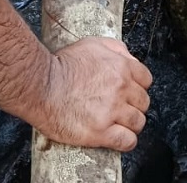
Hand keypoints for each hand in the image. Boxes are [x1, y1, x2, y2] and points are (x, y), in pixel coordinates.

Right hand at [34, 37, 151, 151]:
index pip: (146, 81)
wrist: (40, 85)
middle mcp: (121, 89)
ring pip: (138, 122)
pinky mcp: (100, 132)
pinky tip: (119, 139)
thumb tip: (130, 58)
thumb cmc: (61, 64)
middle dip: (134, 106)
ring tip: (120, 125)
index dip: (138, 88)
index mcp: (122, 68)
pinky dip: (126, 142)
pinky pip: (126, 141)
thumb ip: (116, 49)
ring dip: (131, 125)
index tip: (129, 94)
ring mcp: (112, 111)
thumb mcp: (93, 44)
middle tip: (122, 110)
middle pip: (143, 103)